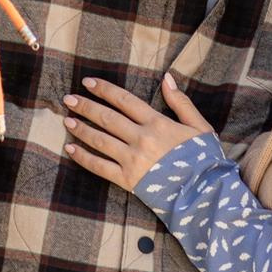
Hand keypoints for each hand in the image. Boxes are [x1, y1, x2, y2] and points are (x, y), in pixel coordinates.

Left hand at [62, 75, 214, 193]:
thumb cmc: (204, 159)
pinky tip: (70, 149)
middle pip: (107, 118)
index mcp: (157, 123)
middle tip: (68, 99)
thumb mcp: (199, 126)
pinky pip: (100, 167)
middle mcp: (141, 138)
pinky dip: (84, 157)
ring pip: (100, 140)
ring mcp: (132, 160)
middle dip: (86, 106)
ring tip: (67, 120)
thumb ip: (181, 101)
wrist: (205, 193)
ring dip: (81, 129)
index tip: (88, 82)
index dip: (104, 90)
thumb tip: (167, 77)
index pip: (124, 100)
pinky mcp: (128, 180)